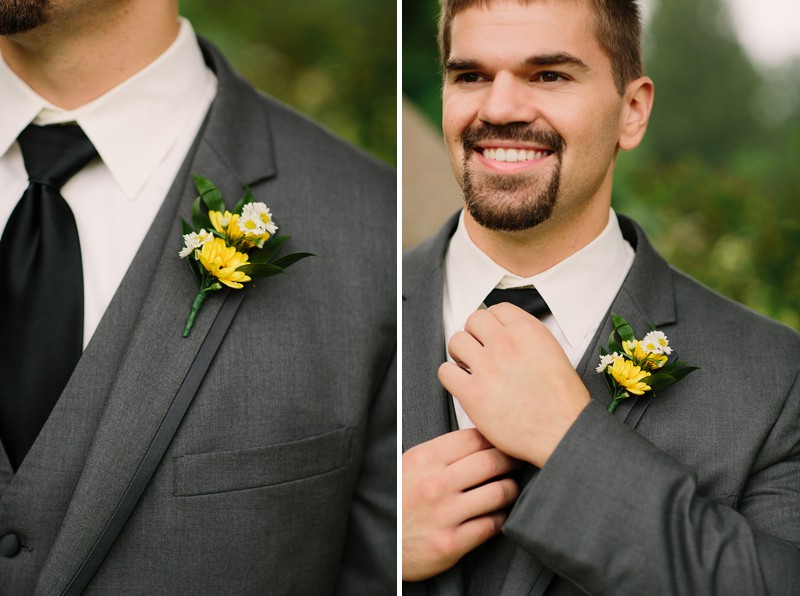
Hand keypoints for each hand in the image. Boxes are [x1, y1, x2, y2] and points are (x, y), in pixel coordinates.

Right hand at [402, 429, 519, 580]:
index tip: (501, 441)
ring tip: (509, 488)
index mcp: (424, 460)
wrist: (373, 543)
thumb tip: (474, 437)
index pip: (473, 438)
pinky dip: (500, 518)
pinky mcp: (451, 544)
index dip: (494, 438)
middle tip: (516, 461)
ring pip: (498, 493)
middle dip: (510, 459)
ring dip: (510, 489)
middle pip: (492, 462)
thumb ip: (437, 453)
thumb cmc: (394, 501)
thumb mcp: (406, 466)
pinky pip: (491, 525)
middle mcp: (435, 484)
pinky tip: (497, 514)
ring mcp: (444, 515)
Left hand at [439, 303, 589, 467]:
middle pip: (473, 320)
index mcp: (528, 331)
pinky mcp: (473, 393)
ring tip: (469, 366)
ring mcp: (488, 368)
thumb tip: (506, 334)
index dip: (491, 323)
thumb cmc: (562, 401)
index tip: (491, 334)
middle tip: (478, 350)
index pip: (496, 309)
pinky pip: (445, 372)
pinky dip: (450, 376)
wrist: (564, 432)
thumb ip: (527, 339)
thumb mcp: (553, 353)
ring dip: (460, 353)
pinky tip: (462, 384)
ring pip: (456, 342)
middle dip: (474, 334)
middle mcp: (506, 344)